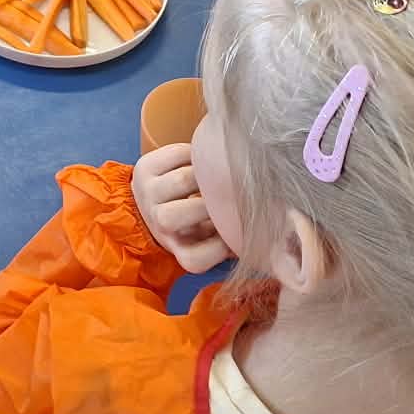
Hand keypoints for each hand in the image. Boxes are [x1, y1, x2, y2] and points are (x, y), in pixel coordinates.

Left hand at [132, 144, 232, 272]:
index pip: (193, 259)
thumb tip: (268, 231)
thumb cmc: (199, 220)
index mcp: (178, 249)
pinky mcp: (144, 167)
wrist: (158, 198)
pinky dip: (195, 154)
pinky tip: (203, 159)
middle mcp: (157, 224)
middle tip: (229, 195)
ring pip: (181, 181)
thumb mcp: (216, 237)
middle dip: (209, 204)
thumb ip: (237, 237)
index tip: (233, 234)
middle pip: (172, 217)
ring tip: (219, 174)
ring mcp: (147, 194)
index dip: (220, 247)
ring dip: (206, 175)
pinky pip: (176, 154)